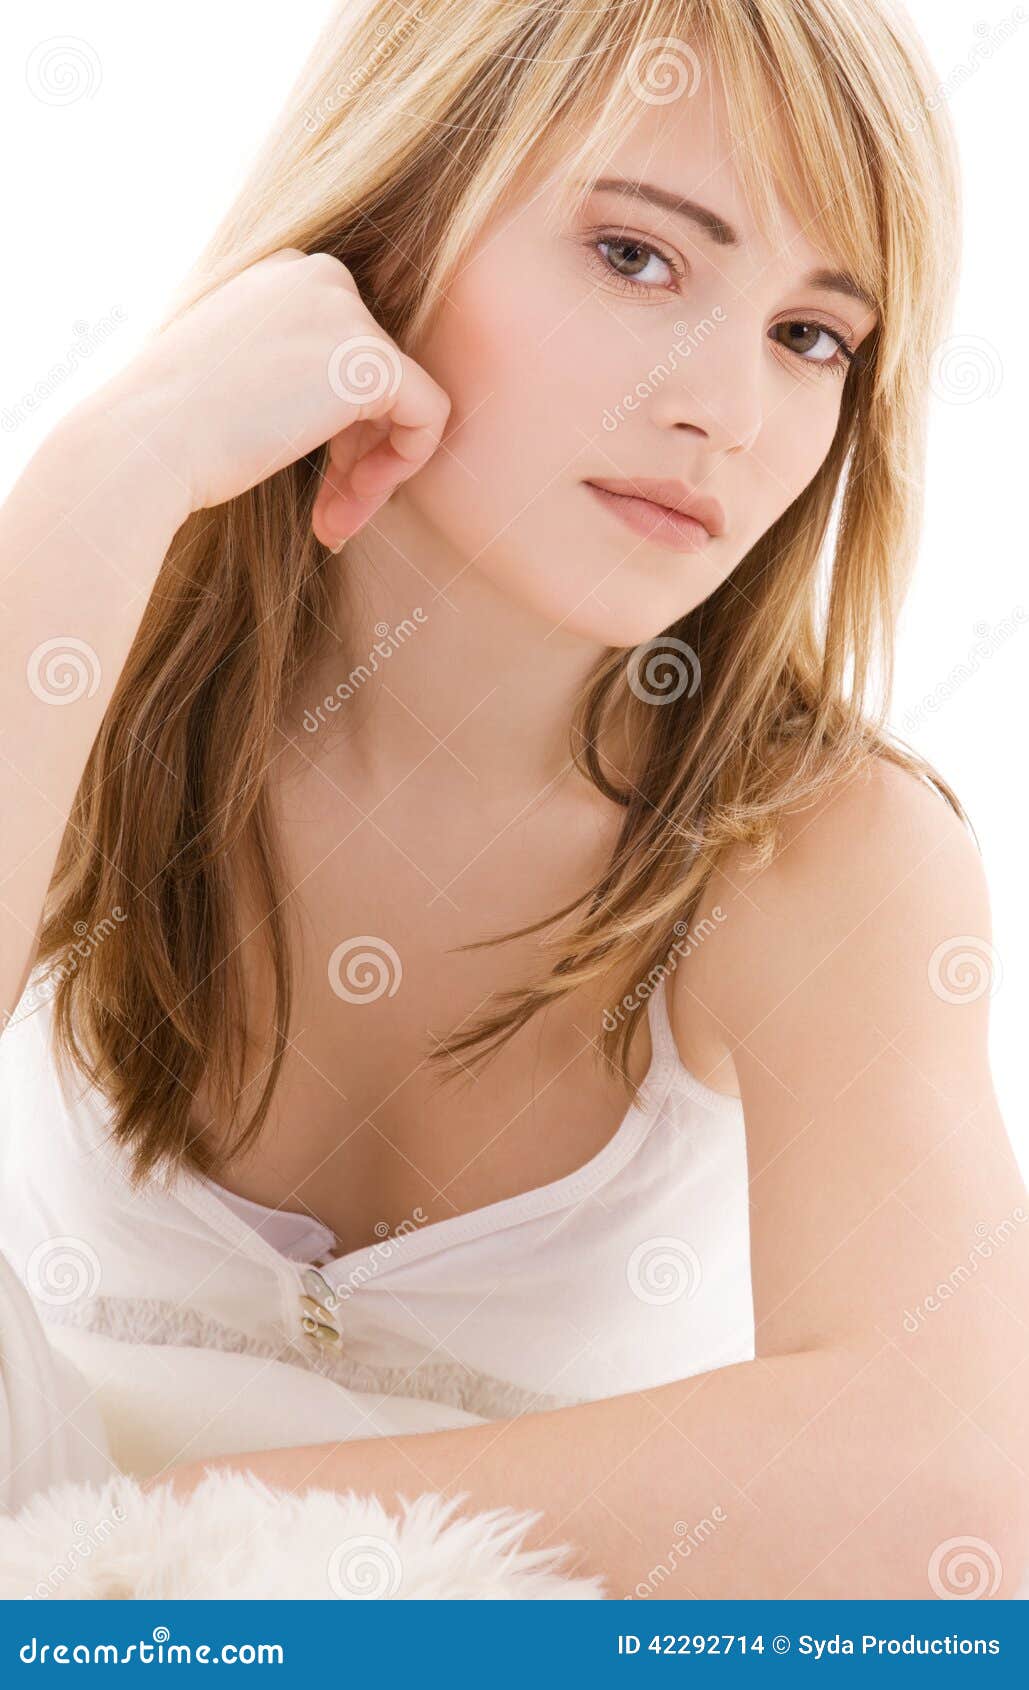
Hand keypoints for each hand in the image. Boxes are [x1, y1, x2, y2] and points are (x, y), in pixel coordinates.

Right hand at [87, 248, 450, 546]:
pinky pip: (428, 416)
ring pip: (404, 402)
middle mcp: (319, 275)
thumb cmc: (171, 430)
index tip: (314, 482)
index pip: (345, 353)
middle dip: (358, 456)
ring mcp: (346, 310)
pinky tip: (350, 506)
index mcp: (283, 274)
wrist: (143, 443)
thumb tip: (345, 407)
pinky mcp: (372, 358)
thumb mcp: (235, 379)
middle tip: (328, 517)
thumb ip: (293, 374)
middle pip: (380, 378)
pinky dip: (402, 469)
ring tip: (332, 526)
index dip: (339, 429)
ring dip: (373, 474)